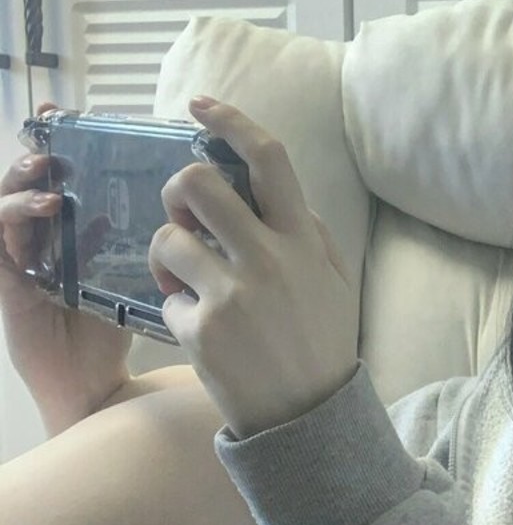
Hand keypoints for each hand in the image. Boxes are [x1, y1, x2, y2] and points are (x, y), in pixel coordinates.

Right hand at [0, 101, 132, 431]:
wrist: (93, 385)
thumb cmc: (113, 331)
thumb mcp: (132, 276)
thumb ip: (139, 240)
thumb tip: (173, 205)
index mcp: (68, 232)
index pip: (58, 177)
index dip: (61, 144)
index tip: (73, 115)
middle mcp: (39, 240)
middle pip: (27, 182)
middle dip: (37, 149)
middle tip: (56, 129)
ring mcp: (18, 259)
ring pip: (6, 203)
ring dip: (24, 180)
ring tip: (47, 167)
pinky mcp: (7, 282)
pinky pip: (0, 241)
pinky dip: (16, 218)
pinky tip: (46, 208)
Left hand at [148, 97, 360, 438]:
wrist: (310, 418)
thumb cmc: (320, 344)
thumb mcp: (334, 282)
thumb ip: (310, 233)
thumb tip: (271, 193)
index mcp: (303, 240)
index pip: (269, 160)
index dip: (231, 121)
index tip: (201, 106)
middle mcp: (269, 258)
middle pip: (197, 184)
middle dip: (177, 191)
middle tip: (183, 216)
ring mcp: (232, 294)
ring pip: (167, 239)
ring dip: (167, 255)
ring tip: (186, 282)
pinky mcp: (202, 331)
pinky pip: (167, 299)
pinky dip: (176, 310)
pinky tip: (201, 332)